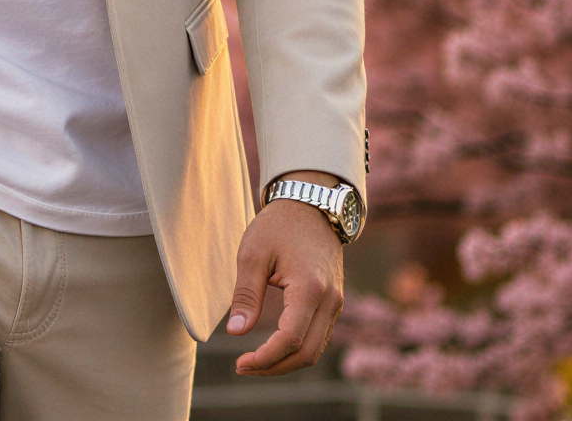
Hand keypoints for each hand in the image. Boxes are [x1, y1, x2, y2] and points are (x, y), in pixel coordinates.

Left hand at [227, 173, 346, 376]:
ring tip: (255, 361)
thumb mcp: (253, 254)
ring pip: (315, 349)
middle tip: (243, 366)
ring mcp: (336, 302)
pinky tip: (274, 347)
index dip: (266, 359)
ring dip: (286, 362)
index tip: (241, 363)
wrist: (311, 204)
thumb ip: (246, 295)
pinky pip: (318, 337)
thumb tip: (236, 333)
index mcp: (309, 288)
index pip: (290, 340)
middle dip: (274, 367)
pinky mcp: (334, 302)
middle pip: (306, 353)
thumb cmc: (278, 226)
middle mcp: (330, 300)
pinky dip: (297, 349)